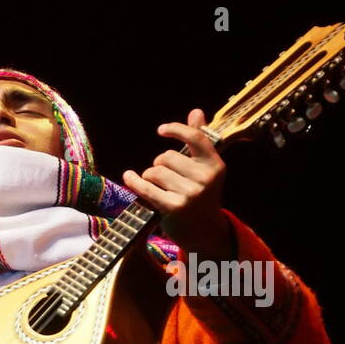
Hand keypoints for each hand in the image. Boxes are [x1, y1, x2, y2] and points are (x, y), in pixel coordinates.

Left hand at [122, 109, 234, 260]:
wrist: (203, 231)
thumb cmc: (200, 195)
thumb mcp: (204, 169)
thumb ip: (198, 140)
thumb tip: (196, 111)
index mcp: (215, 165)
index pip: (195, 138)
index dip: (176, 129)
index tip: (161, 130)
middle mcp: (205, 178)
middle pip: (165, 157)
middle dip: (158, 164)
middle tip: (164, 178)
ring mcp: (190, 194)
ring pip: (154, 171)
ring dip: (149, 177)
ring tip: (159, 187)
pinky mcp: (174, 207)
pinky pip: (146, 187)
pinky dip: (134, 181)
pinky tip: (128, 176)